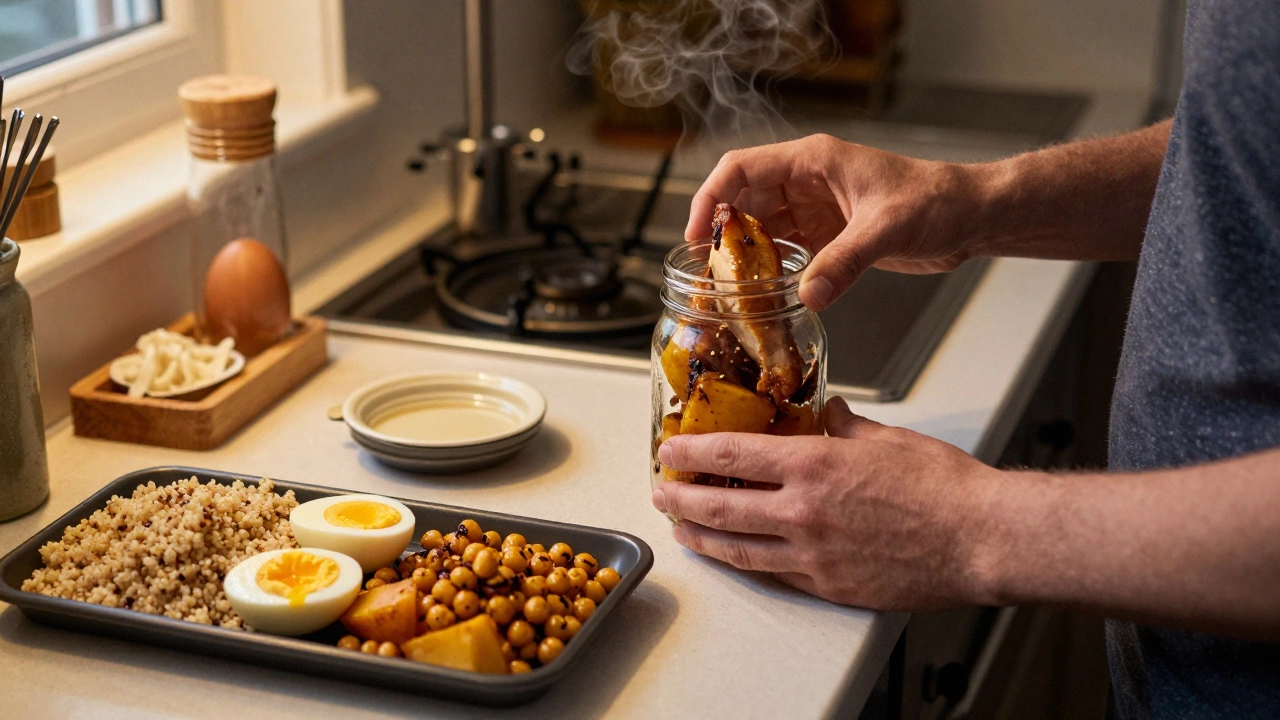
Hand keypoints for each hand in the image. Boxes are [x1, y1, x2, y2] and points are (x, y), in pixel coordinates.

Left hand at [652, 398, 1002, 609]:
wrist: (982, 540)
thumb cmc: (945, 489)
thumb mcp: (887, 438)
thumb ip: (844, 426)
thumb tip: (826, 414)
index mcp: (815, 466)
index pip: (732, 454)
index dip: (691, 452)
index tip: (669, 449)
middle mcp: (804, 512)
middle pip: (720, 506)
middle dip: (681, 499)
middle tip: (662, 493)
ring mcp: (813, 554)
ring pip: (738, 548)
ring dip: (702, 538)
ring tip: (683, 531)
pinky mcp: (830, 586)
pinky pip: (775, 574)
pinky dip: (747, 563)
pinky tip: (736, 556)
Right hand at [685, 134, 978, 309]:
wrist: (971, 216)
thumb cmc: (937, 200)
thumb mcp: (887, 228)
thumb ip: (845, 262)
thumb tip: (807, 295)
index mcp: (812, 161)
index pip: (741, 169)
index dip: (710, 198)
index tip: (697, 235)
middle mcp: (807, 182)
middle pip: (743, 201)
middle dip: (723, 235)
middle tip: (710, 274)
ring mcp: (816, 210)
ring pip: (761, 229)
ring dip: (745, 257)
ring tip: (730, 289)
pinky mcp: (829, 236)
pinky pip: (786, 252)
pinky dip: (771, 271)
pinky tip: (764, 294)